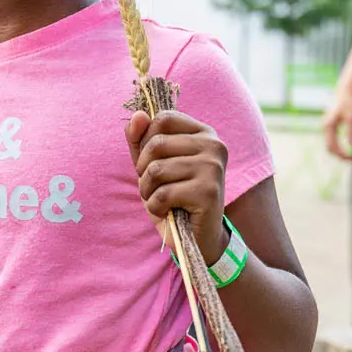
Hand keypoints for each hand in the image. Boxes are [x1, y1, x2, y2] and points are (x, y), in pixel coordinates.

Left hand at [127, 110, 228, 264]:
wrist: (196, 237)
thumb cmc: (172, 195)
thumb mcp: (151, 163)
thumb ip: (140, 138)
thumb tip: (137, 114)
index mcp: (203, 132)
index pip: (163, 118)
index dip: (146, 140)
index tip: (152, 161)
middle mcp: (214, 145)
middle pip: (156, 143)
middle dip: (143, 169)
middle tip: (154, 185)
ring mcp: (213, 168)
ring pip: (156, 169)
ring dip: (147, 190)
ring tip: (160, 199)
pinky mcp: (209, 192)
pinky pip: (162, 193)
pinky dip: (155, 206)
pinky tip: (168, 211)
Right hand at [322, 85, 351, 160]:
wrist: (347, 87)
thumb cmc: (350, 101)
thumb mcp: (351, 116)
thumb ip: (351, 131)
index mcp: (328, 126)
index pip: (332, 147)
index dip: (342, 156)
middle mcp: (326, 126)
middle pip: (331, 147)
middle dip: (342, 155)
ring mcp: (328, 125)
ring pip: (332, 144)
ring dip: (342, 151)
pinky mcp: (333, 123)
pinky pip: (334, 139)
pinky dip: (342, 145)